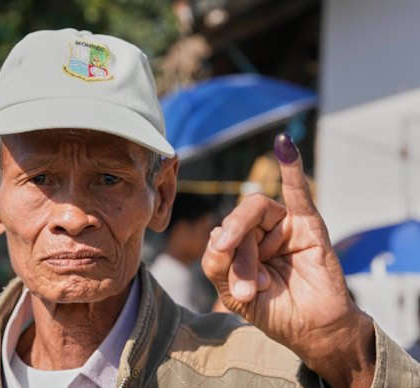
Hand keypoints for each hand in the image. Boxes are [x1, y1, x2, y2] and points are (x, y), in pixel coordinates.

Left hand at [202, 133, 374, 386]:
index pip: (219, 235)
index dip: (224, 259)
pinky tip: (284, 145)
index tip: (241, 291)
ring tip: (260, 279)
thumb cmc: (274, 310)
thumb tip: (217, 235)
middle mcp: (257, 231)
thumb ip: (217, 264)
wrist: (313, 330)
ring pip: (255, 211)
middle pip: (235, 222)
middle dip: (238, 257)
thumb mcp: (233, 292)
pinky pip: (298, 192)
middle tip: (249, 287)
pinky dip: (291, 166)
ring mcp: (281, 225)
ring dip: (251, 247)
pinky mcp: (307, 224)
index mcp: (238, 245)